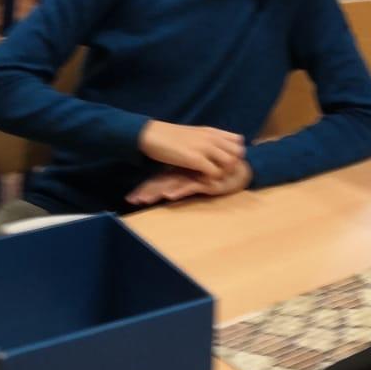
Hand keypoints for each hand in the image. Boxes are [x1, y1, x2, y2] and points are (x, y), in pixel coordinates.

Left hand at [126, 157, 252, 205]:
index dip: (144, 189)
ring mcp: (195, 177)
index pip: (158, 180)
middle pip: (161, 183)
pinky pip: (190, 186)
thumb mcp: (198, 179)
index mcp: (180, 173)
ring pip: (172, 184)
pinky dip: (179, 191)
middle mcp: (185, 174)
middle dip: (146, 192)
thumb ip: (184, 182)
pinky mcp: (206, 181)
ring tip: (144, 200)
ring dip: (158, 192)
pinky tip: (169, 196)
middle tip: (131, 200)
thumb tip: (166, 191)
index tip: (130, 198)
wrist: (240, 169)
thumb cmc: (217, 175)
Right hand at [138, 121, 244, 176]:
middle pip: (238, 153)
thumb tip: (218, 147)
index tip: (226, 162)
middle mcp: (211, 138)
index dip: (235, 154)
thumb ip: (208, 139)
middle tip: (221, 173)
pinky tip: (202, 180)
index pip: (238, 141)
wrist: (151, 135)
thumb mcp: (194, 134)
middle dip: (233, 165)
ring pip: (230, 163)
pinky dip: (212, 179)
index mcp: (212, 131)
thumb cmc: (170, 137)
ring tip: (212, 177)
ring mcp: (204, 148)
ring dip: (224, 173)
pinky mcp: (194, 159)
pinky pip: (214, 173)